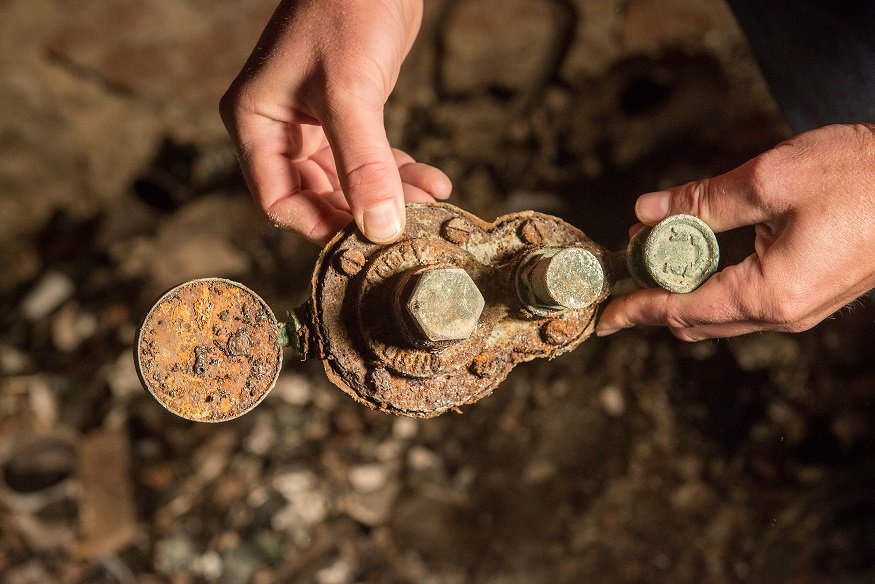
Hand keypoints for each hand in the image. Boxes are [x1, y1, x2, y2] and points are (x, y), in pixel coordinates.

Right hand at [220, 0, 450, 244]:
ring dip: (390, 193)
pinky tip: (432, 181)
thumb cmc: (346, 11)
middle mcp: (279, 127)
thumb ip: (364, 163)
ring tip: (430, 200)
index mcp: (256, 122)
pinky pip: (371, 158)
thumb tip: (380, 228)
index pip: (278, 199)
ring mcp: (314, 122)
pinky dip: (399, 171)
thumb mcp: (351, 93)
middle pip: (318, 194)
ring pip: (350, 180)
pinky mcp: (348, 113)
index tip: (365, 239)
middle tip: (408, 223)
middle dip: (365, 209)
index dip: (320, 224)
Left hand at [598, 124, 874, 340]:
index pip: (681, 311)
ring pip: (721, 314)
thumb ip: (701, 201)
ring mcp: (800, 307)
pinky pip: (746, 302)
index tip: (603, 318)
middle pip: (697, 321)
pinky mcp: (811, 292)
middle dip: (652, 301)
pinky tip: (697, 257)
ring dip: (680, 291)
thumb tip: (645, 213)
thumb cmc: (860, 177)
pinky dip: (711, 285)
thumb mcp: (769, 180)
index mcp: (769, 294)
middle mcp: (783, 313)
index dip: (636, 312)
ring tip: (649, 259)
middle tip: (620, 274)